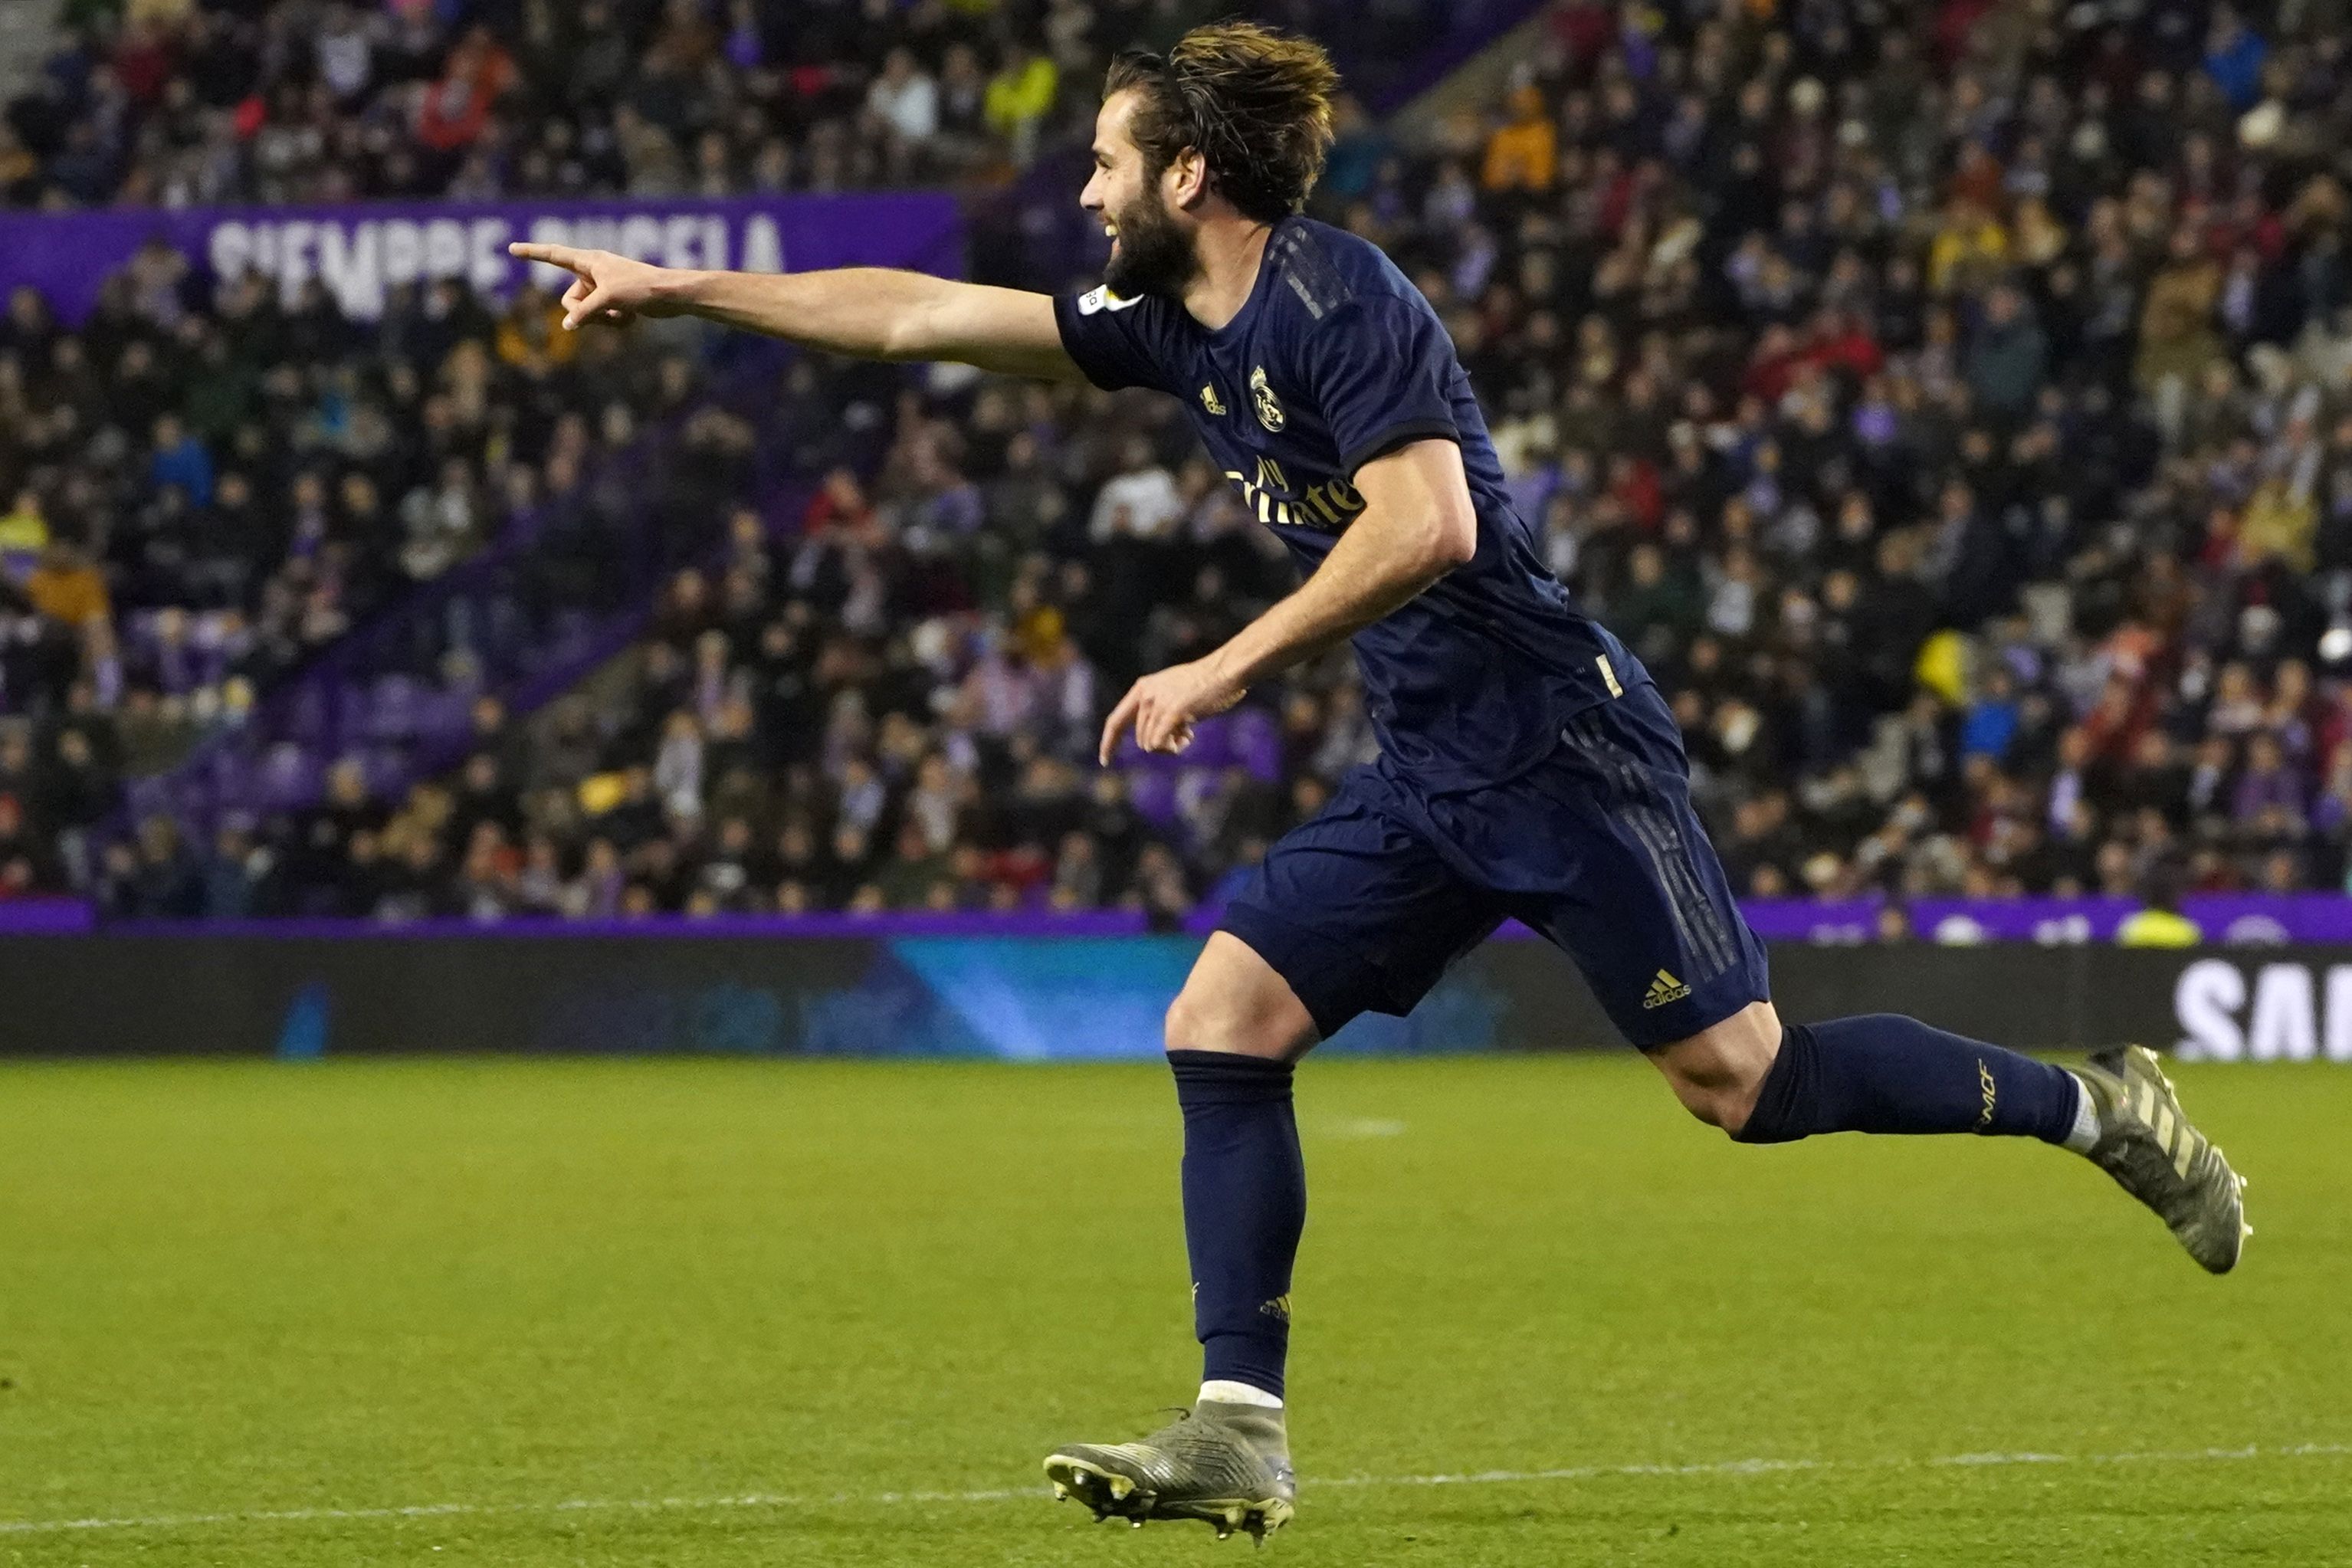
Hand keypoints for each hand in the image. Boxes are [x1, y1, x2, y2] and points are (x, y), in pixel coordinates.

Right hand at [507, 243, 683, 329]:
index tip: (513, 249)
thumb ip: (583, 313)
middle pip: (569, 300)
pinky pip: (603, 319)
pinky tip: (632, 317)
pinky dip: (616, 322)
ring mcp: (604, 288)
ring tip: (624, 313)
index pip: (554, 255)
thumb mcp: (607, 299)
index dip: (533, 253)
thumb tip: (567, 326)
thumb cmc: (640, 288)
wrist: (672, 296)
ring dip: (603, 320)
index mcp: (589, 261)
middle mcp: (594, 273)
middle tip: (604, 312)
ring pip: (586, 313)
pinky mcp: (615, 302)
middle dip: (584, 313)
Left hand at [1098, 658, 1246, 764]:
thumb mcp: (1172, 691)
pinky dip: (1172, 748)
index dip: (1109, 742)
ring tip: (1188, 732)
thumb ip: (1157, 709)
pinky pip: (1159, 745)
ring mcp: (1158, 703)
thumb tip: (1154, 741)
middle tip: (1183, 736)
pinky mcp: (1172, 712)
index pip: (1116, 720)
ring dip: (1170, 746)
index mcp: (1142, 688)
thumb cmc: (1205, 684)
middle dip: (1160, 744)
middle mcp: (1146, 695)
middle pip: (1140, 739)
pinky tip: (1188, 737)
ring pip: (1150, 745)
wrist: (1224, 671)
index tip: (1105, 760)